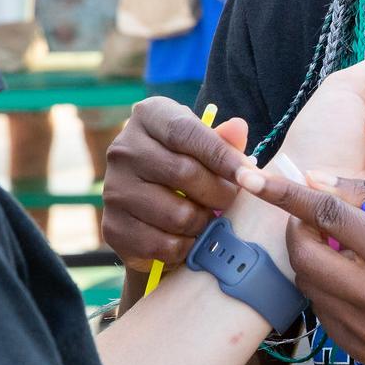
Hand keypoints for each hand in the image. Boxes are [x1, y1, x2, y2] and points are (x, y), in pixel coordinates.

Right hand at [97, 97, 253, 269]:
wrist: (148, 210)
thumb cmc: (185, 166)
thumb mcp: (204, 147)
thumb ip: (222, 141)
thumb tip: (239, 128)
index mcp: (148, 117)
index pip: (186, 133)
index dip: (222, 155)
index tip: (252, 176)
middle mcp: (123, 149)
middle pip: (184, 173)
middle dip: (220, 193)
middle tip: (232, 200)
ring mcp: (113, 189)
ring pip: (177, 214)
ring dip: (203, 222)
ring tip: (209, 217)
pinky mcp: (113, 227)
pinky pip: (164, 244)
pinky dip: (186, 246)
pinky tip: (189, 236)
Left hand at [247, 174, 364, 364]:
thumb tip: (315, 182)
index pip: (328, 217)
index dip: (288, 194)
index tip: (256, 179)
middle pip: (306, 258)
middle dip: (296, 228)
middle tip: (311, 214)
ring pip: (310, 287)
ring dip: (311, 258)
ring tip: (339, 245)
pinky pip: (325, 315)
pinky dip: (327, 289)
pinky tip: (352, 276)